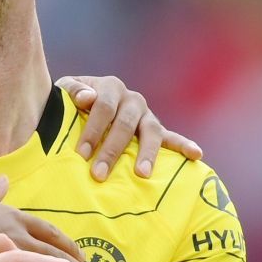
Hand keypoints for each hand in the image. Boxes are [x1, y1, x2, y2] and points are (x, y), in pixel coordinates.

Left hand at [56, 75, 201, 180]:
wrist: (81, 106)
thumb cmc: (70, 103)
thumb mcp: (64, 93)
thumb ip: (72, 92)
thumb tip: (88, 98)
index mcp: (111, 87)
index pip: (103, 108)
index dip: (92, 130)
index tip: (81, 154)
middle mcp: (132, 99)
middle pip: (125, 124)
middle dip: (112, 150)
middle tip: (99, 174)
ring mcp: (146, 115)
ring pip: (150, 132)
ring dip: (147, 153)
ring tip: (142, 173)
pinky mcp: (155, 130)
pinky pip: (172, 138)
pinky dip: (184, 145)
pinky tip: (196, 154)